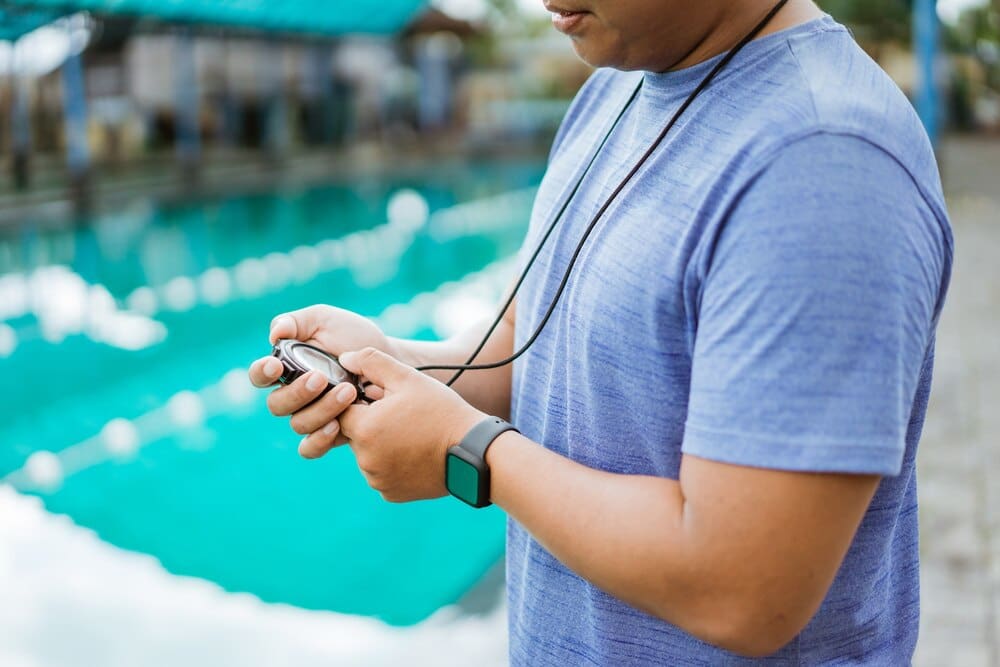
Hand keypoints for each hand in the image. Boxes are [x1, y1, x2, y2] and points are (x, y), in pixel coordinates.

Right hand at [247, 306, 393, 457]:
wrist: (390, 360)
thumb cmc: (353, 336)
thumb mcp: (325, 320)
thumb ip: (296, 322)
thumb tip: (275, 333)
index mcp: (286, 367)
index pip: (260, 375)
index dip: (262, 373)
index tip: (276, 365)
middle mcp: (294, 395)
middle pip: (277, 404)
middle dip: (297, 393)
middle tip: (321, 378)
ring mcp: (311, 415)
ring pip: (299, 424)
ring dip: (321, 409)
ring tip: (349, 391)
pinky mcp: (330, 433)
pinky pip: (311, 447)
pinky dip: (319, 440)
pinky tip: (337, 426)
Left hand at [335, 348, 485, 502]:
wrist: (472, 451)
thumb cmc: (441, 411)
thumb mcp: (408, 378)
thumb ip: (371, 362)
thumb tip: (344, 358)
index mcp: (365, 429)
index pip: (342, 410)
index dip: (360, 401)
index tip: (382, 399)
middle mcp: (366, 459)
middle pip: (354, 434)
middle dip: (371, 423)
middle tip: (402, 416)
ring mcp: (378, 479)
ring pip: (367, 454)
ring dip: (380, 444)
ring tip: (411, 434)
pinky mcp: (391, 493)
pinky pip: (381, 473)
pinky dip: (392, 463)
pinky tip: (414, 453)